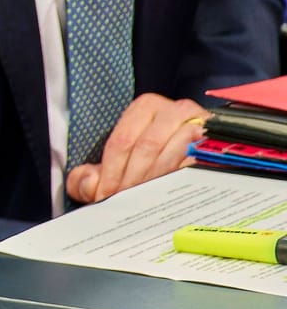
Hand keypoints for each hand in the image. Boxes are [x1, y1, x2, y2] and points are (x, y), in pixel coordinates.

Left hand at [66, 93, 205, 202]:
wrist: (199, 157)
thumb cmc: (149, 161)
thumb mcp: (113, 166)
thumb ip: (87, 177)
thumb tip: (89, 184)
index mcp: (146, 107)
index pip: (122, 141)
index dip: (110, 172)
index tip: (105, 196)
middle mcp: (175, 110)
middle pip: (148, 147)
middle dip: (132, 178)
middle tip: (124, 202)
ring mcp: (203, 124)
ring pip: (175, 153)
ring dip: (156, 181)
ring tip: (143, 201)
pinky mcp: (222, 144)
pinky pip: (202, 161)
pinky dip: (184, 178)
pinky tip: (171, 195)